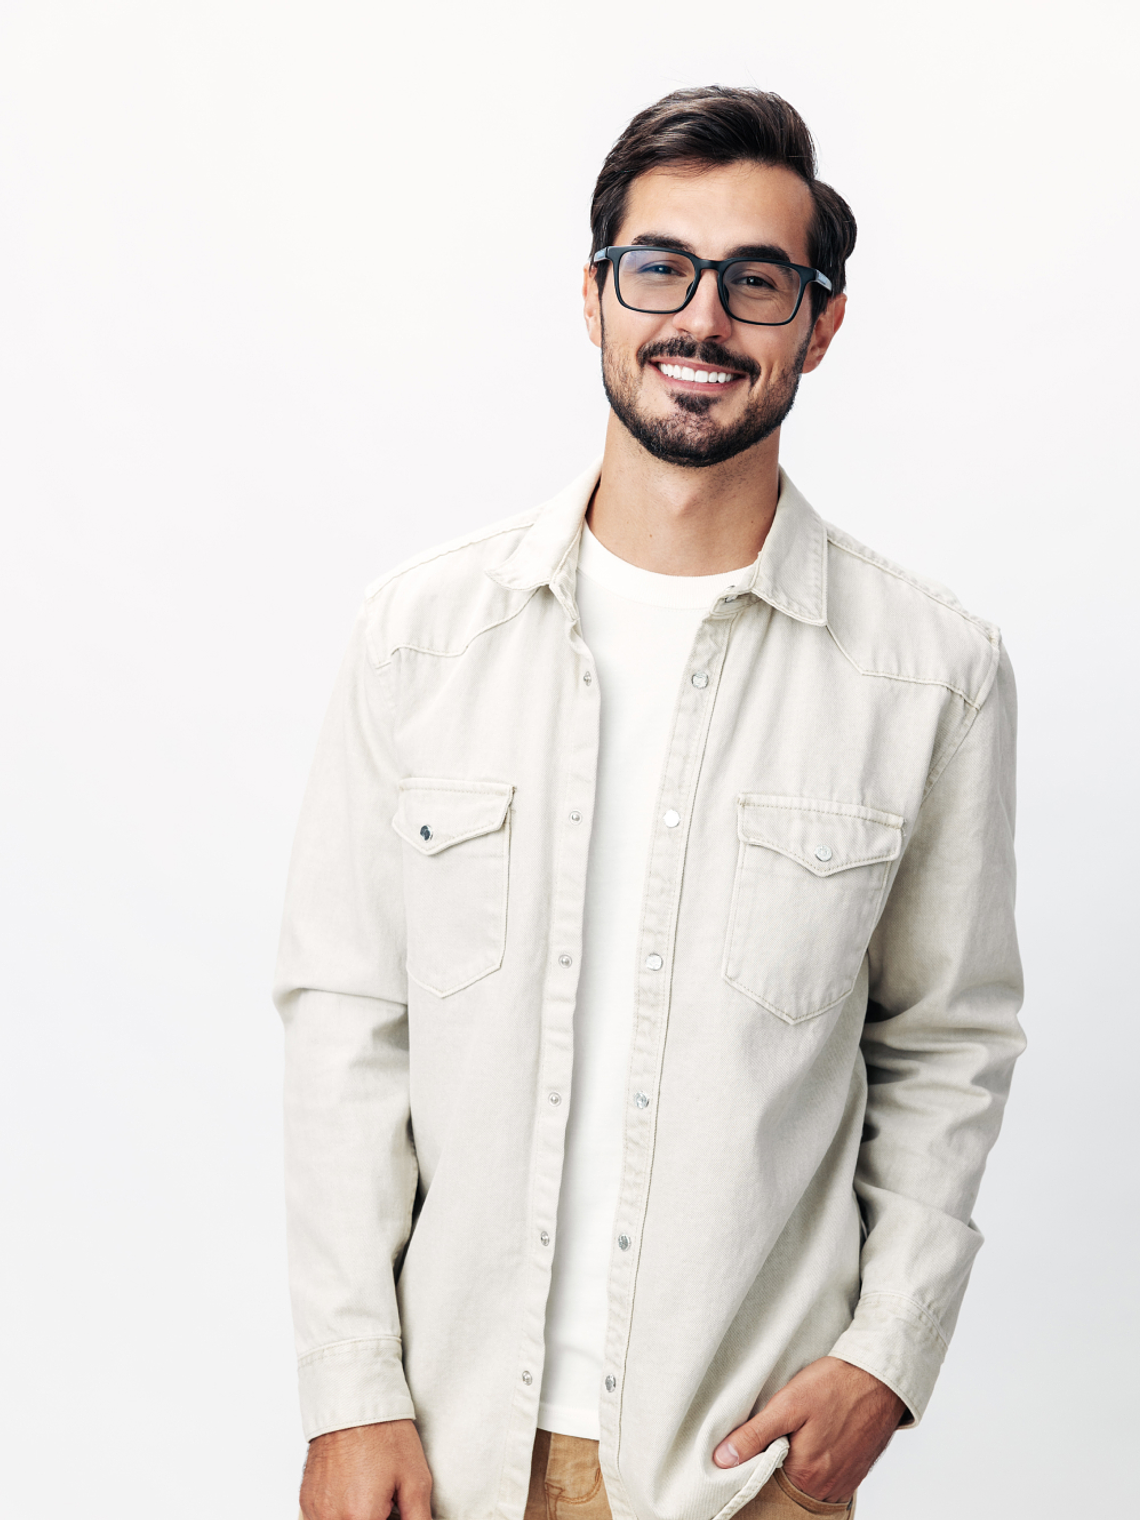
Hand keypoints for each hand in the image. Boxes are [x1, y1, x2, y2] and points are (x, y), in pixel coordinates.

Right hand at [300, 1419, 432, 1519]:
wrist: (353, 1402)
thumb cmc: (383, 1434)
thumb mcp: (416, 1480)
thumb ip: (418, 1519)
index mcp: (360, 1517)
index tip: (394, 1512)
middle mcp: (332, 1519)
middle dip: (375, 1518)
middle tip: (385, 1502)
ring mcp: (316, 1511)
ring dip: (356, 1517)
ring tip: (369, 1495)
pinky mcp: (307, 1502)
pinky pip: (322, 1519)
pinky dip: (340, 1514)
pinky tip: (353, 1493)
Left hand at [712, 1356, 905, 1503]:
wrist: (880, 1376)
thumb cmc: (836, 1385)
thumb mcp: (788, 1404)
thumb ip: (755, 1435)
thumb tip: (722, 1459)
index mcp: (807, 1476)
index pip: (767, 1487)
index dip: (754, 1468)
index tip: (749, 1450)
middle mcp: (828, 1488)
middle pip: (789, 1489)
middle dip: (776, 1469)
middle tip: (774, 1439)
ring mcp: (845, 1483)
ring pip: (809, 1486)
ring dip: (798, 1468)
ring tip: (793, 1439)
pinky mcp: (856, 1473)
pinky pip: (829, 1481)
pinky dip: (817, 1468)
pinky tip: (814, 1443)